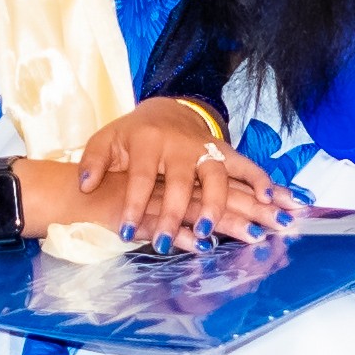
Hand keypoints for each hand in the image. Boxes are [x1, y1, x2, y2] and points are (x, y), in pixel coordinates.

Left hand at [36, 101, 280, 245]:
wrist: (165, 110)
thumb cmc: (132, 136)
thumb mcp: (106, 142)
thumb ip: (93, 162)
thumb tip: (83, 183)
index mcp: (148, 143)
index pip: (140, 178)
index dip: (134, 206)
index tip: (127, 233)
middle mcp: (180, 146)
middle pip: (180, 184)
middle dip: (173, 215)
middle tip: (166, 245)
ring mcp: (206, 148)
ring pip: (218, 176)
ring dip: (218, 205)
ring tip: (212, 232)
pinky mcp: (224, 152)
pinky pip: (246, 166)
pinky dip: (260, 180)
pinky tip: (270, 199)